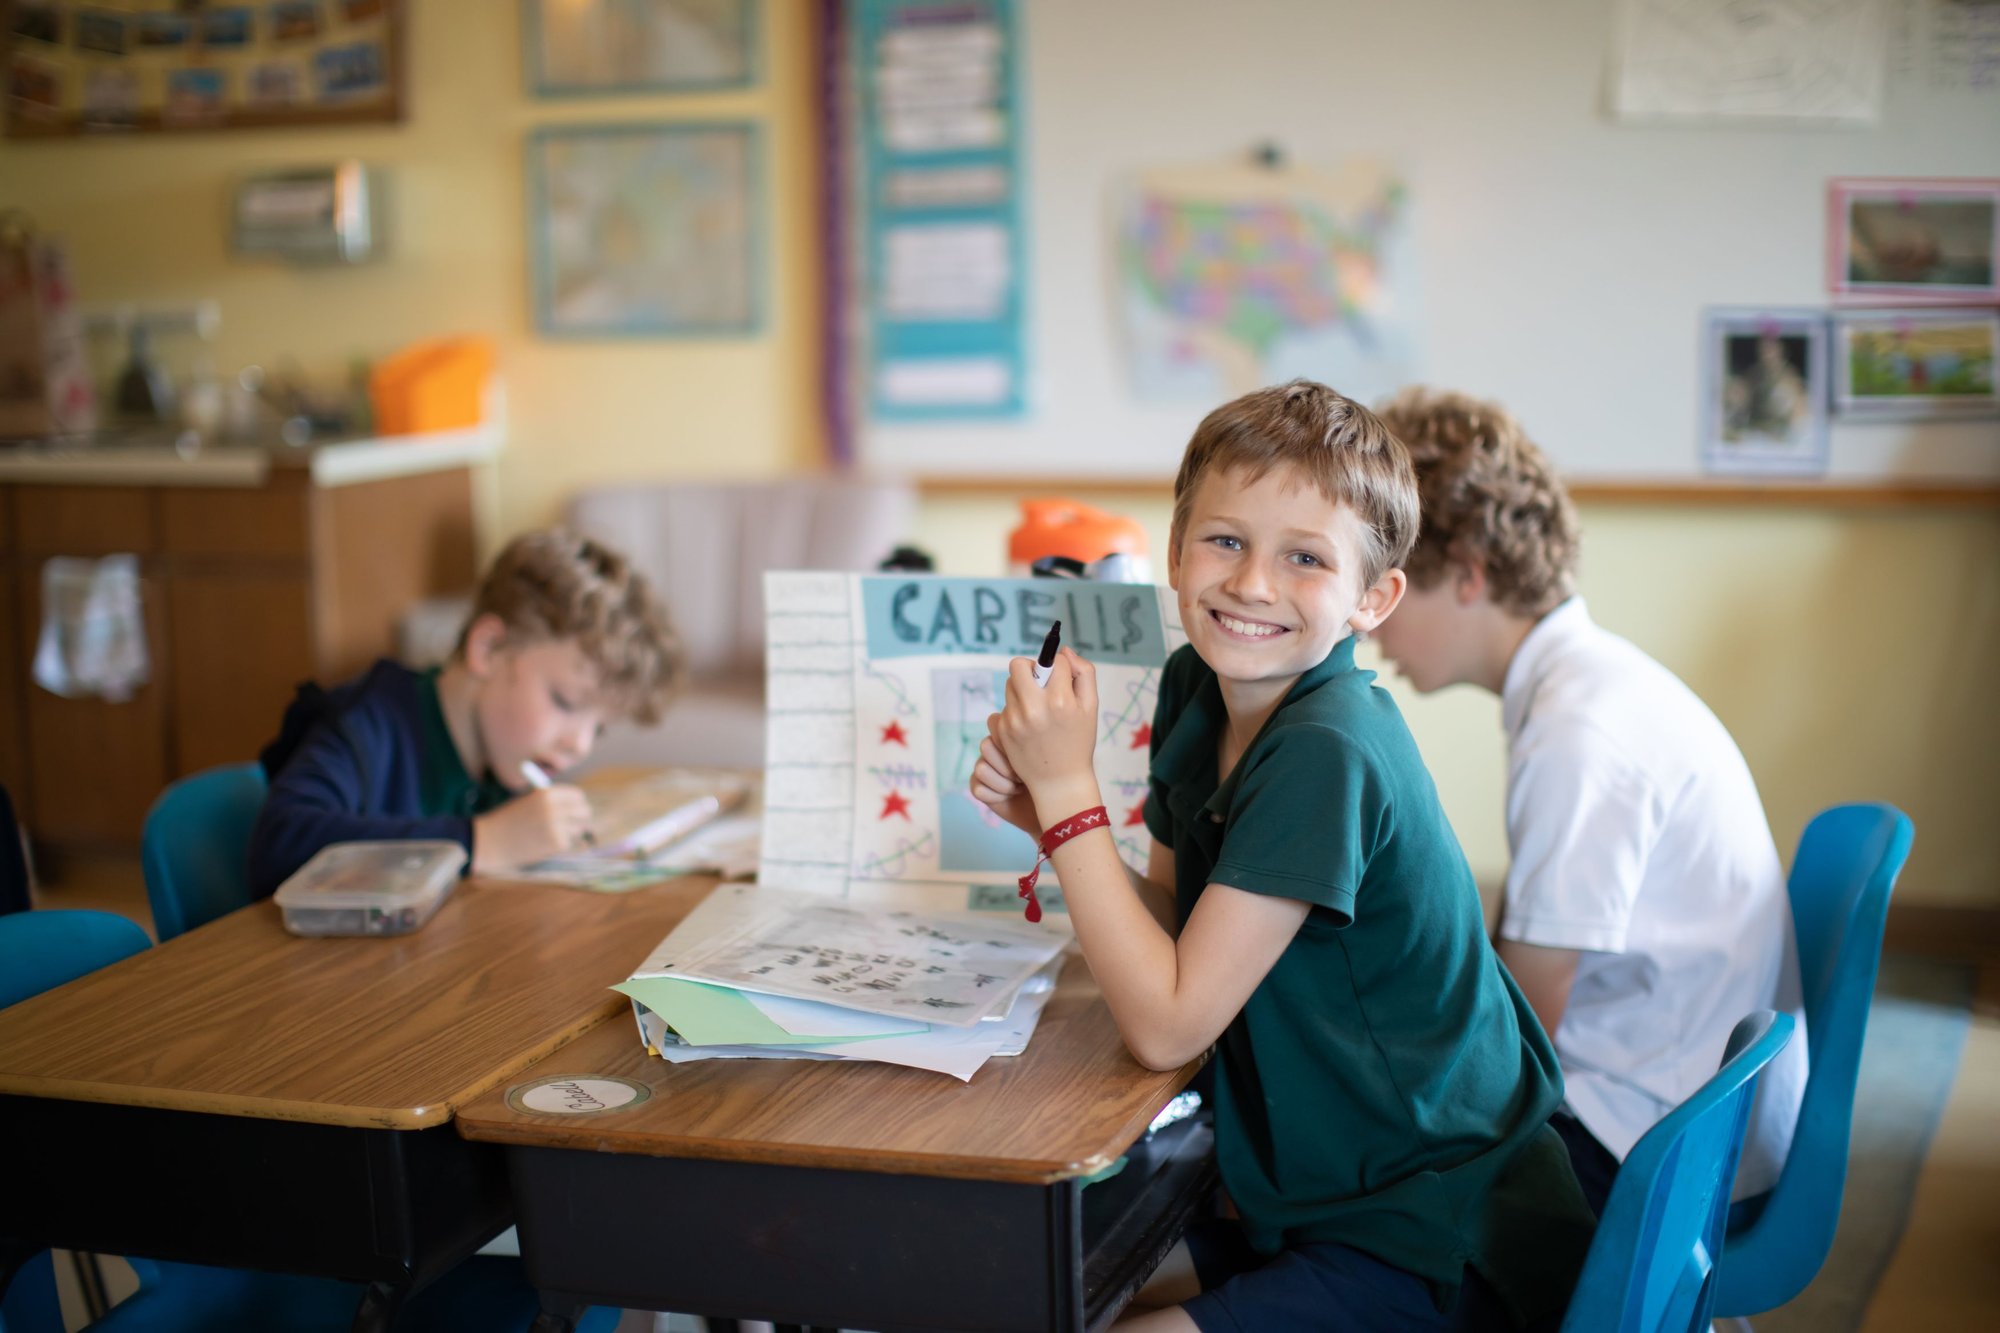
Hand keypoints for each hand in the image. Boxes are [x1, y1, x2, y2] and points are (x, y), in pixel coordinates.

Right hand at [472, 785, 593, 872]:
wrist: (488, 842)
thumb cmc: (507, 821)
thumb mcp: (528, 803)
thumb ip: (552, 803)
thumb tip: (578, 807)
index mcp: (547, 794)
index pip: (577, 796)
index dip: (576, 804)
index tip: (573, 810)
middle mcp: (555, 808)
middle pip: (585, 811)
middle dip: (579, 818)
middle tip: (571, 825)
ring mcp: (557, 826)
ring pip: (578, 829)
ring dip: (569, 833)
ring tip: (547, 836)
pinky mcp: (557, 843)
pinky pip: (568, 843)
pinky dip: (559, 845)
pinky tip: (541, 845)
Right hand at [970, 731, 1041, 840]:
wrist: (1048, 810)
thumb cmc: (1054, 780)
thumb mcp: (1049, 756)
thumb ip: (1035, 739)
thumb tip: (1027, 725)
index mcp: (1008, 735)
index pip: (994, 724)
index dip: (1010, 744)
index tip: (1032, 758)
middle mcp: (993, 748)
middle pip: (986, 746)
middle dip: (1008, 766)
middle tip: (1026, 776)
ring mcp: (984, 766)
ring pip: (981, 768)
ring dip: (1004, 784)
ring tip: (1019, 788)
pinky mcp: (978, 786)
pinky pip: (978, 788)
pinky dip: (996, 797)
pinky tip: (1008, 798)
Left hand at [992, 647, 1101, 815]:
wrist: (1059, 782)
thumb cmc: (1079, 742)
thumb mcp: (1091, 707)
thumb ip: (1084, 673)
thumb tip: (1064, 652)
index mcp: (1060, 700)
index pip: (1053, 662)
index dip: (1060, 667)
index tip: (1062, 678)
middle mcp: (1035, 708)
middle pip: (1019, 666)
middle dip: (1031, 669)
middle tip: (1040, 683)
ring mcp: (1015, 720)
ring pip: (1010, 685)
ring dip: (1022, 688)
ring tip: (1036, 707)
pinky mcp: (1003, 731)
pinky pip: (1004, 706)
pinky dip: (1016, 710)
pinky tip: (1028, 726)